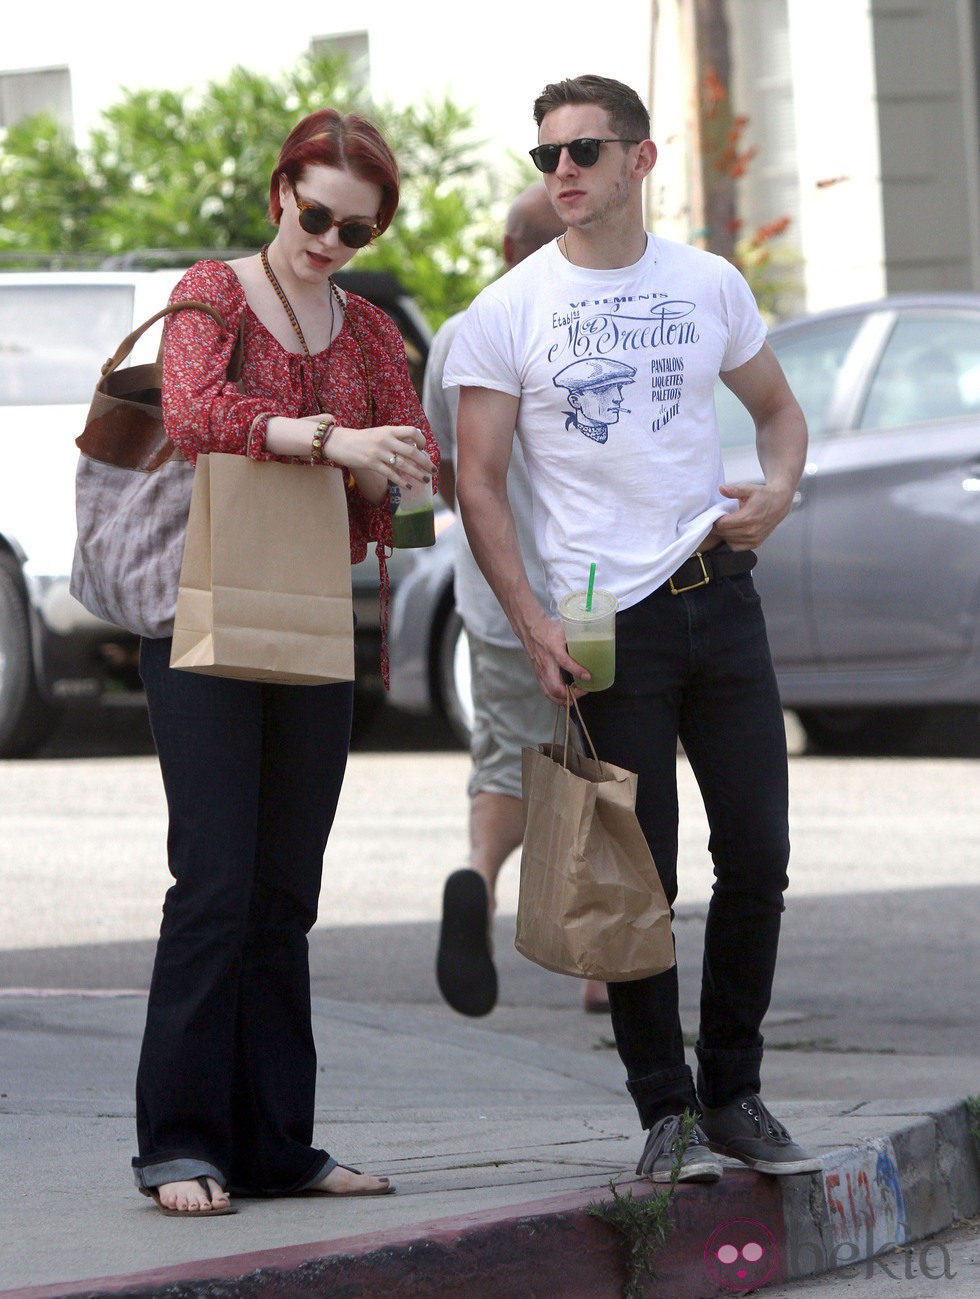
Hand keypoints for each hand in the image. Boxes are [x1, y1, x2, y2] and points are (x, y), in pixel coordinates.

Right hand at [303, 419, 433, 487]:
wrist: (338, 441)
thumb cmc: (360, 439)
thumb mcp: (378, 433)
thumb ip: (393, 438)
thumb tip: (410, 446)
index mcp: (389, 430)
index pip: (412, 431)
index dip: (422, 440)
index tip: (424, 449)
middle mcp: (386, 440)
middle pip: (412, 451)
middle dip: (425, 462)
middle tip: (433, 470)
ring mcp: (379, 452)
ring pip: (403, 465)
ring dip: (417, 474)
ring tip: (424, 480)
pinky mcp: (372, 463)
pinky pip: (391, 474)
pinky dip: (401, 481)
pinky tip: (408, 486)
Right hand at [522, 613, 588, 705]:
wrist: (529, 629)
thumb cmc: (548, 629)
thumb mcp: (564, 630)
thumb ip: (576, 638)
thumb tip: (594, 641)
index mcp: (553, 648)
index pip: (564, 662)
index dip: (577, 671)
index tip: (588, 676)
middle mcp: (546, 662)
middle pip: (555, 686)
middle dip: (571, 694)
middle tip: (583, 690)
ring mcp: (540, 671)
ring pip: (550, 692)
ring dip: (564, 698)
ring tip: (575, 695)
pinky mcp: (538, 674)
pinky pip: (546, 690)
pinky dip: (556, 697)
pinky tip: (565, 696)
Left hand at [710, 481, 794, 549]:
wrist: (780, 503)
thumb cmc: (764, 495)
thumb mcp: (749, 489)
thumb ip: (734, 490)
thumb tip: (722, 489)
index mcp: (747, 518)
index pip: (721, 525)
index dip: (715, 520)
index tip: (715, 515)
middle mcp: (750, 531)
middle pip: (723, 534)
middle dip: (717, 527)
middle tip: (718, 519)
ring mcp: (754, 539)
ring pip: (728, 541)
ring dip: (724, 534)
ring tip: (726, 524)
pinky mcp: (756, 543)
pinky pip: (736, 547)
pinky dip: (731, 541)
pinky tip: (733, 531)